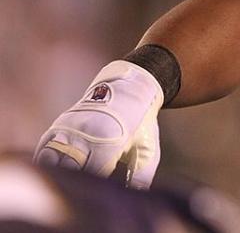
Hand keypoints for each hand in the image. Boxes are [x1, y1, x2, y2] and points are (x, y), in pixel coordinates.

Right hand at [34, 60, 164, 188]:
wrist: (128, 88)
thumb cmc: (141, 122)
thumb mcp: (148, 149)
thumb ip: (141, 176)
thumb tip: (131, 197)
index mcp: (109, 140)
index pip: (94, 175)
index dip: (97, 187)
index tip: (102, 191)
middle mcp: (84, 134)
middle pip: (71, 171)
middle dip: (78, 182)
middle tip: (89, 184)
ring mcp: (69, 128)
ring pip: (52, 162)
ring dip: (60, 173)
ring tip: (73, 177)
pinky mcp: (59, 125)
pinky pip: (44, 150)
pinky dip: (47, 163)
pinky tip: (58, 169)